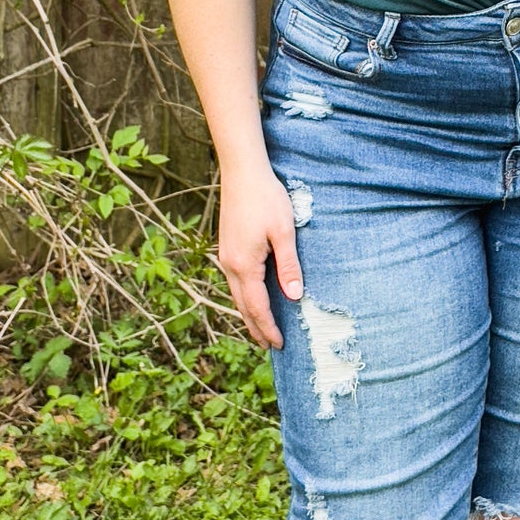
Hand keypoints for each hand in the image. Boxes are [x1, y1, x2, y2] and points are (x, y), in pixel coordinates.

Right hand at [216, 165, 302, 348]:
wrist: (243, 172)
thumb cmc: (267, 198)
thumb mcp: (284, 232)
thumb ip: (289, 266)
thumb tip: (294, 296)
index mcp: (244, 265)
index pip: (257, 306)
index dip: (268, 327)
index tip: (279, 344)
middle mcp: (230, 264)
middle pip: (242, 306)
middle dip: (256, 327)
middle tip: (270, 346)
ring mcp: (225, 256)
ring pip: (236, 295)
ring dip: (249, 314)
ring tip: (261, 329)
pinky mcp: (227, 247)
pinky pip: (235, 281)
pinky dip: (245, 297)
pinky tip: (252, 298)